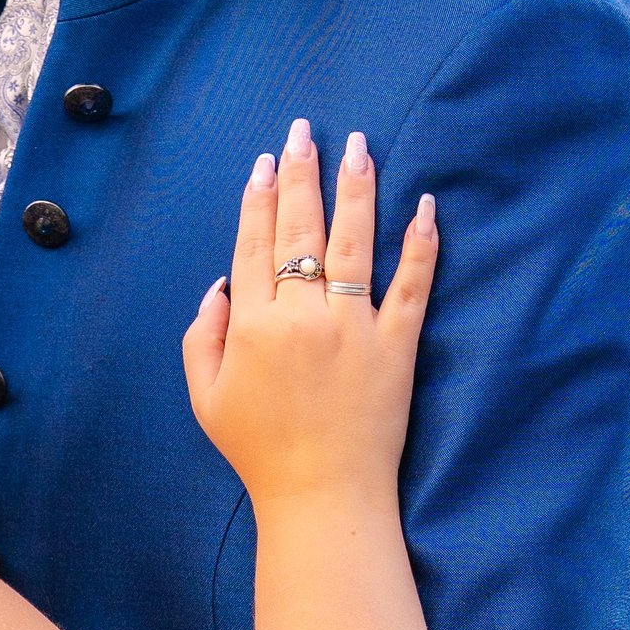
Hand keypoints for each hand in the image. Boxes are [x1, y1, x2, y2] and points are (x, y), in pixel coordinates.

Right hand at [182, 119, 436, 505]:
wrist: (323, 497)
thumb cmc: (259, 452)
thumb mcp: (207, 398)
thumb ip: (205, 335)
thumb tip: (220, 284)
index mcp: (254, 326)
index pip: (255, 246)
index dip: (259, 199)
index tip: (267, 161)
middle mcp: (303, 317)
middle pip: (301, 231)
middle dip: (303, 175)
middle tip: (307, 132)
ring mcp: (354, 329)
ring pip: (354, 243)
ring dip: (357, 190)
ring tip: (360, 146)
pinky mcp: (397, 347)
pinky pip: (412, 286)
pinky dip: (420, 245)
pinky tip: (424, 207)